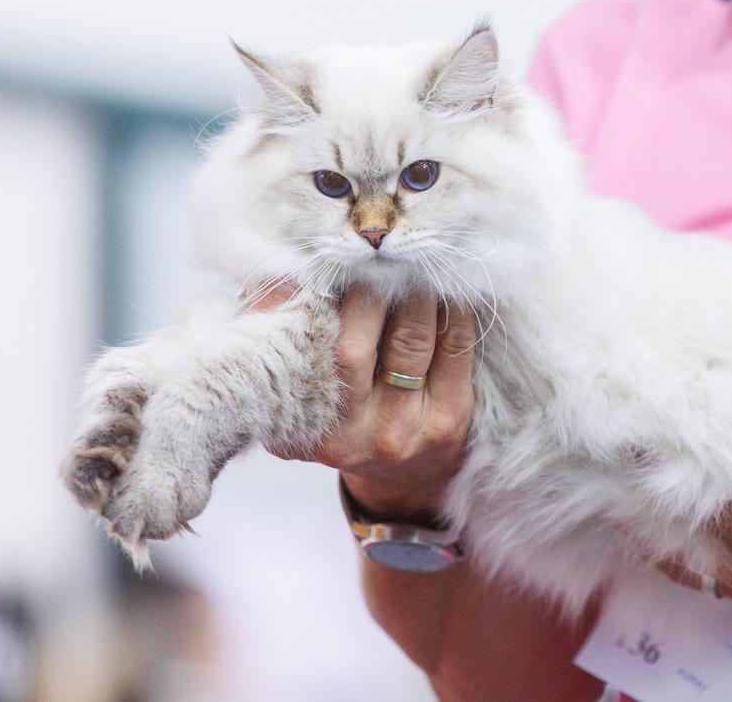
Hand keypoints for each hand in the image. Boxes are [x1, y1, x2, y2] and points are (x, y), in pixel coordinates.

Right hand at [258, 283, 476, 522]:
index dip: (329, 300)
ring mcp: (404, 429)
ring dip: (415, 294)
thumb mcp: (299, 386)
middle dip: (372, 291)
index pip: (316, 350)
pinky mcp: (448, 421)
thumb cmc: (341, 410)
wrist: (399, 477)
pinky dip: (453, 312)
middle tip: (383, 255)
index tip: (342, 263)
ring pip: (412, 340)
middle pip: (360, 346)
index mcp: (308, 420)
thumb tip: (277, 276)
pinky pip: (455, 350)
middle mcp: (354, 432)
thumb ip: (280, 333)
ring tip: (416, 265)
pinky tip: (449, 292)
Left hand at [660, 403, 731, 699]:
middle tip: (644, 442)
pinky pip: (716, 572)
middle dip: (669, 482)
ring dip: (678, 517)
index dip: (688, 450)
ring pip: (696, 552)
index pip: (703, 491)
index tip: (669, 418)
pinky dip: (698, 547)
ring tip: (653, 479)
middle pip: (687, 523)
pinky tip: (701, 527)